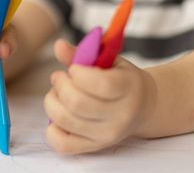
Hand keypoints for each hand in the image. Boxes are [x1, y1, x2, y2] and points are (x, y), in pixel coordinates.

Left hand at [44, 38, 156, 154]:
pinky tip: (59, 113)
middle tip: (59, 77)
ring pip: (65, 120)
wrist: (142, 106)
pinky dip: (52, 129)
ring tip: (57, 93)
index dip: (78, 73)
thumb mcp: (109, 59)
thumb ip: (82, 53)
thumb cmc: (121, 77)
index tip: (74, 68)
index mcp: (129, 88)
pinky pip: (63, 144)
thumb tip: (58, 46)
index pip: (99, 84)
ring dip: (52, 101)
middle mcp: (120, 115)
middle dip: (60, 85)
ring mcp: (107, 135)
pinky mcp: (93, 147)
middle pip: (77, 103)